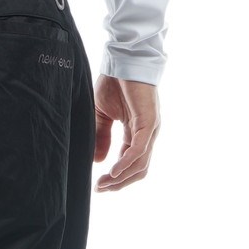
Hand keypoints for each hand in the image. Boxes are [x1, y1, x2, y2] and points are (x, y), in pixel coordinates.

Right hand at [93, 75, 160, 191]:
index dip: (115, 178)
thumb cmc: (114, 82)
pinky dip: (126, 163)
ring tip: (104, 183)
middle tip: (100, 189)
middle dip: (119, 184)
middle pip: (138, 170)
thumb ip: (102, 137)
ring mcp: (150, 129)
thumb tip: (99, 161)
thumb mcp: (102, 115)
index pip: (130, 164)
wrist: (122, 60)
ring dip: (121, 178)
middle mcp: (147, 135)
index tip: (98, 186)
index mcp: (136, 133)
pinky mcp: (148, 122)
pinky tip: (113, 171)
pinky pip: (138, 150)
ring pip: (139, 164)